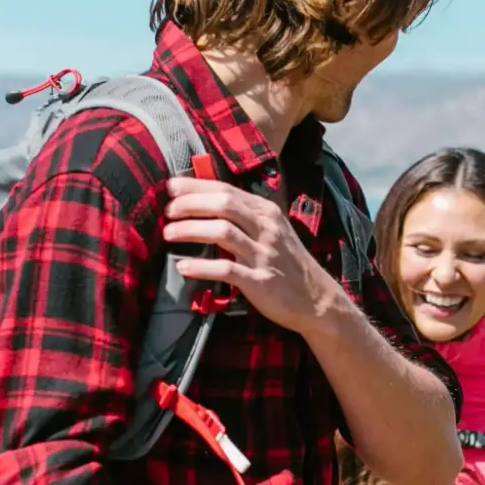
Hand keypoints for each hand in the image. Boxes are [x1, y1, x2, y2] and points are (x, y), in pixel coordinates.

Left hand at [164, 178, 341, 332]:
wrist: (316, 299)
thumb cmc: (287, 263)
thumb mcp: (271, 231)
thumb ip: (245, 217)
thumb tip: (206, 202)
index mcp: (266, 212)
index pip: (227, 190)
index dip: (196, 186)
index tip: (171, 186)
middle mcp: (266, 229)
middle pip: (223, 205)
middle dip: (190, 204)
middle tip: (168, 211)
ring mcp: (264, 255)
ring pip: (222, 232)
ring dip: (191, 230)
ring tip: (168, 234)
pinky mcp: (260, 282)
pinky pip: (226, 270)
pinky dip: (202, 267)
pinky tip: (183, 266)